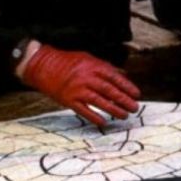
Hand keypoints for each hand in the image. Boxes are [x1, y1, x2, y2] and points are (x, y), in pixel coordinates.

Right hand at [19, 43, 140, 125]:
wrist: (43, 66)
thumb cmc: (68, 61)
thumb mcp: (88, 58)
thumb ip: (105, 67)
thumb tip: (123, 74)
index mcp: (92, 66)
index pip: (114, 77)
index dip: (127, 86)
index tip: (136, 94)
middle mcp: (85, 77)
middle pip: (108, 90)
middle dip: (123, 100)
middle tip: (134, 108)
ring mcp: (76, 89)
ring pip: (98, 101)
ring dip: (113, 110)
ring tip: (124, 116)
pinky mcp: (68, 100)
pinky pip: (83, 110)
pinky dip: (94, 117)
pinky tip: (103, 122)